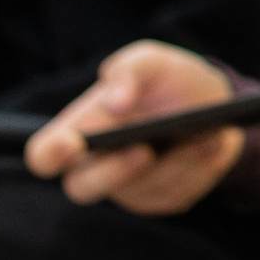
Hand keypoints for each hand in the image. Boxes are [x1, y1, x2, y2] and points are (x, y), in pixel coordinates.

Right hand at [24, 40, 243, 212]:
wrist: (215, 102)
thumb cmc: (168, 80)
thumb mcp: (151, 60)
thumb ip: (128, 70)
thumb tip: (114, 103)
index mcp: (80, 128)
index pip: (44, 156)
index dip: (49, 156)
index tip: (70, 145)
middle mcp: (96, 164)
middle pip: (82, 189)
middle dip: (116, 171)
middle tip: (144, 150)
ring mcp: (128, 187)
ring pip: (141, 191)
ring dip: (174, 162)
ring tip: (200, 135)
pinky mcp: (161, 199)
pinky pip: (174, 195)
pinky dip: (196, 167)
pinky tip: (210, 143)